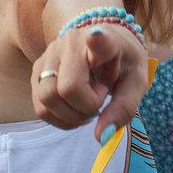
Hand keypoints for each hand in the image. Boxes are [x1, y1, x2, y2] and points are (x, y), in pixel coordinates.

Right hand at [32, 22, 147, 141]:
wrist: (102, 41)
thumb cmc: (121, 62)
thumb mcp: (135, 82)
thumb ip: (124, 107)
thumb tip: (102, 136)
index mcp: (105, 39)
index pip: (98, 40)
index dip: (97, 40)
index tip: (97, 35)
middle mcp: (70, 42)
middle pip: (65, 89)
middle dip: (85, 108)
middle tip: (100, 99)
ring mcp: (49, 55)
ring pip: (46, 100)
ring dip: (70, 116)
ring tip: (87, 104)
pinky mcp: (37, 70)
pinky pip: (40, 108)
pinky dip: (59, 118)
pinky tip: (75, 107)